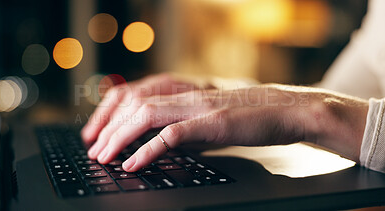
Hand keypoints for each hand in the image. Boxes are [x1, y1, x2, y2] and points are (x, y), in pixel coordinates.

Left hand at [83, 82, 367, 171]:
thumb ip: (190, 130)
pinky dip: (148, 150)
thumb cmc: (253, 118)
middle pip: (136, 107)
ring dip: (121, 137)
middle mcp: (189, 98)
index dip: (117, 117)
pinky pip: (172, 135)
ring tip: (105, 157)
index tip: (103, 137)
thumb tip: (167, 146)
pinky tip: (134, 163)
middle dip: (110, 129)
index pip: (141, 101)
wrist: (288, 110)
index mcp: (188, 97)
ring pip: (147, 116)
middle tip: (95, 150)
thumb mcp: (214, 122)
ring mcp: (200, 108)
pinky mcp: (213, 123)